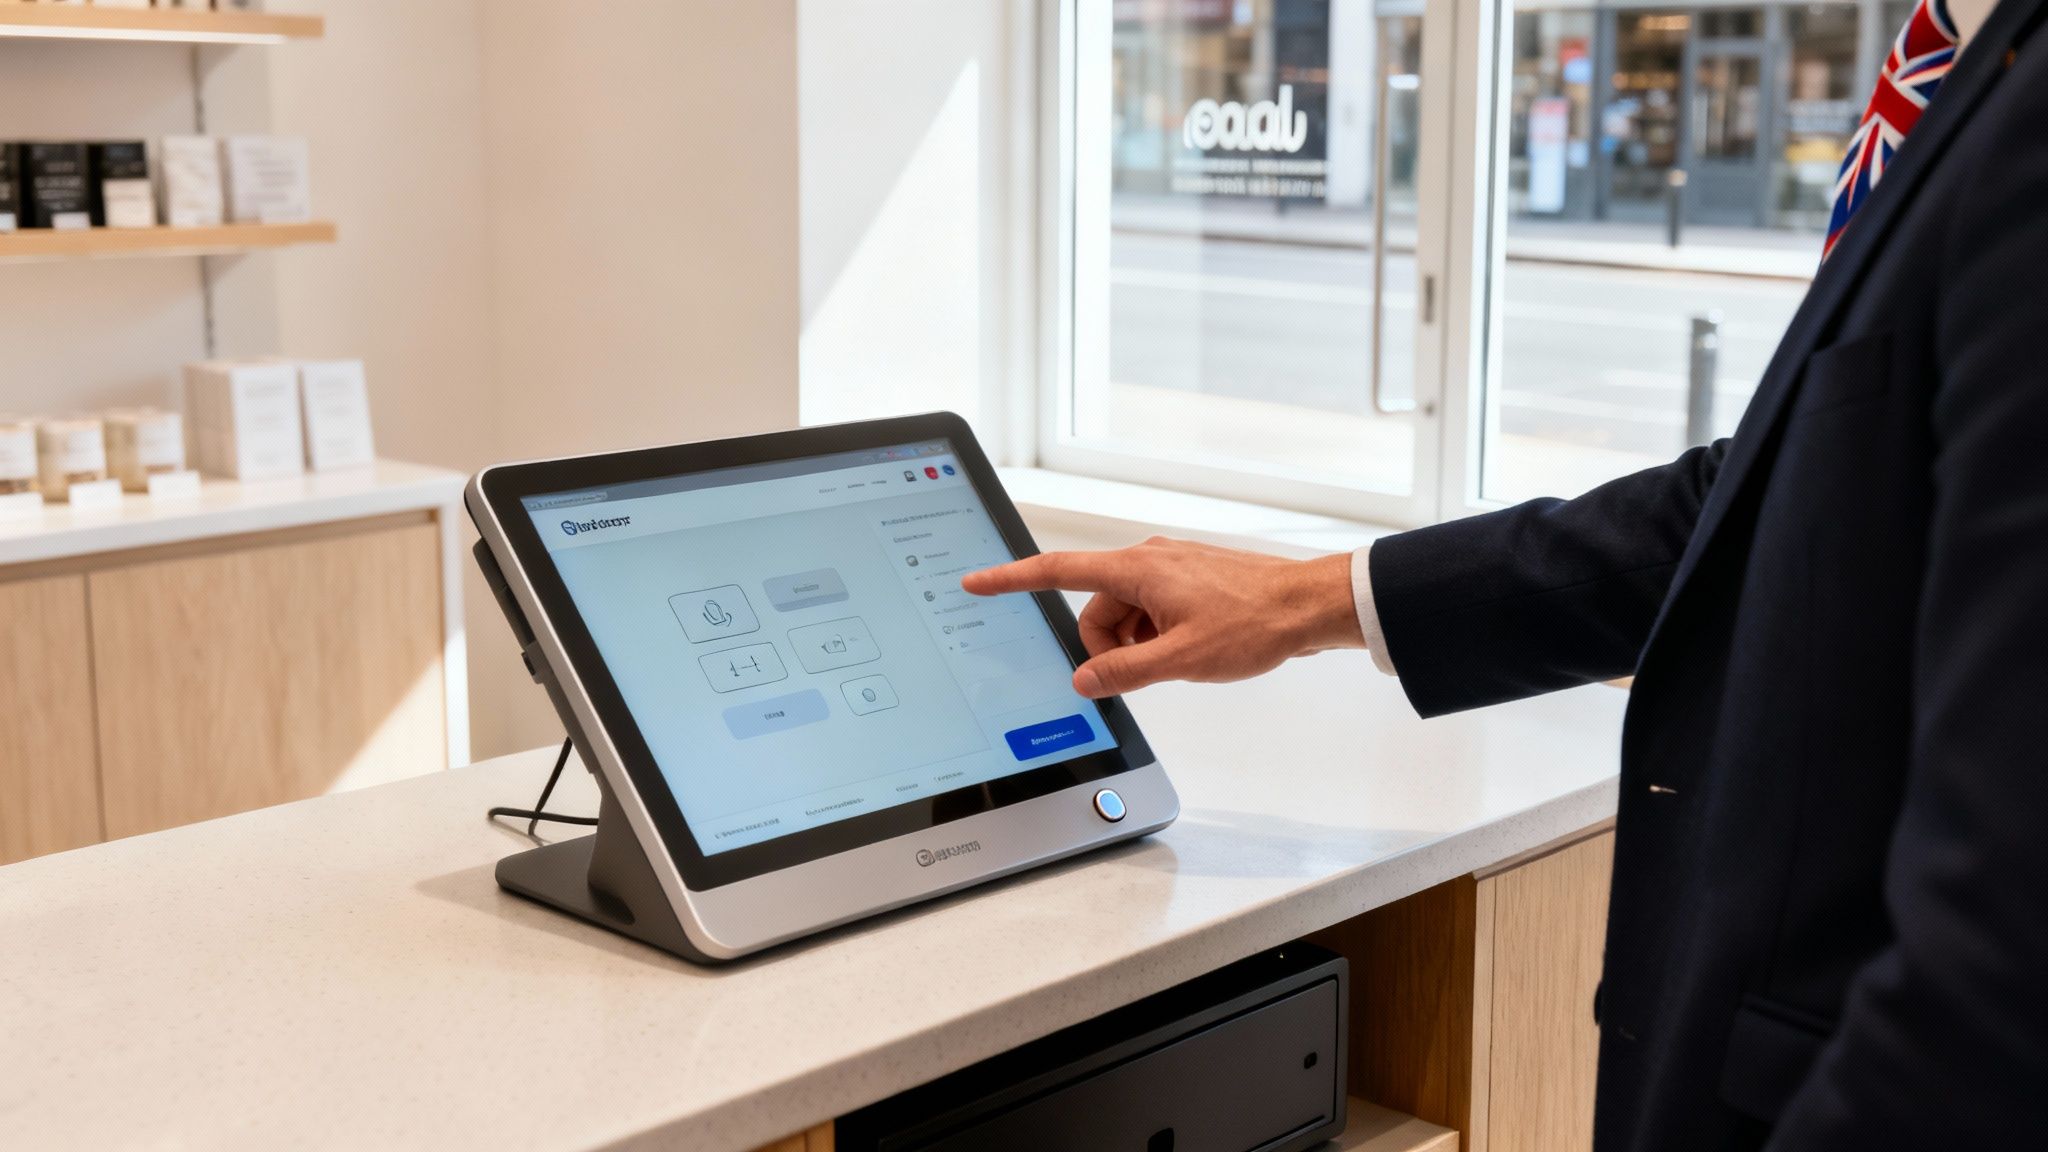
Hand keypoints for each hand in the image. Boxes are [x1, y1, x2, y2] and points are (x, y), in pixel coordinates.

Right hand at [961, 537, 1362, 697]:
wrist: (1308, 605)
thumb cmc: (1255, 622)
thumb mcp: (1181, 659)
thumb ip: (1125, 671)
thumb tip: (1084, 680)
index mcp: (1137, 569)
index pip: (1057, 572)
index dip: (1010, 578)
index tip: (977, 581)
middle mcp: (1148, 560)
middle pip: (1095, 609)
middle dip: (1105, 646)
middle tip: (1141, 672)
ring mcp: (1169, 569)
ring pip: (1124, 614)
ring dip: (1135, 643)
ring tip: (1176, 659)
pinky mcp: (1187, 580)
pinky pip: (1150, 611)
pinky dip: (1155, 635)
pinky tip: (1186, 650)